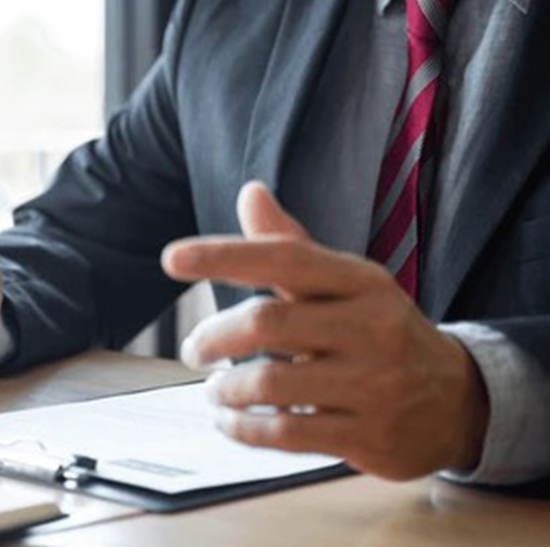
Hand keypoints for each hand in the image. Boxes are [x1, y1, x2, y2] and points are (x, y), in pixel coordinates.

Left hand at [161, 182, 489, 479]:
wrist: (457, 402)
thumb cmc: (378, 332)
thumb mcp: (345, 284)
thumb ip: (290, 246)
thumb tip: (250, 192)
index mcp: (362, 281)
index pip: (284, 258)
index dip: (223, 256)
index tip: (171, 259)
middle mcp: (371, 328)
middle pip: (268, 322)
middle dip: (214, 337)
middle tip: (193, 350)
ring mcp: (373, 385)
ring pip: (270, 383)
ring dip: (225, 389)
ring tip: (215, 389)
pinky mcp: (368, 436)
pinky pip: (285, 433)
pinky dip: (243, 429)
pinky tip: (230, 421)